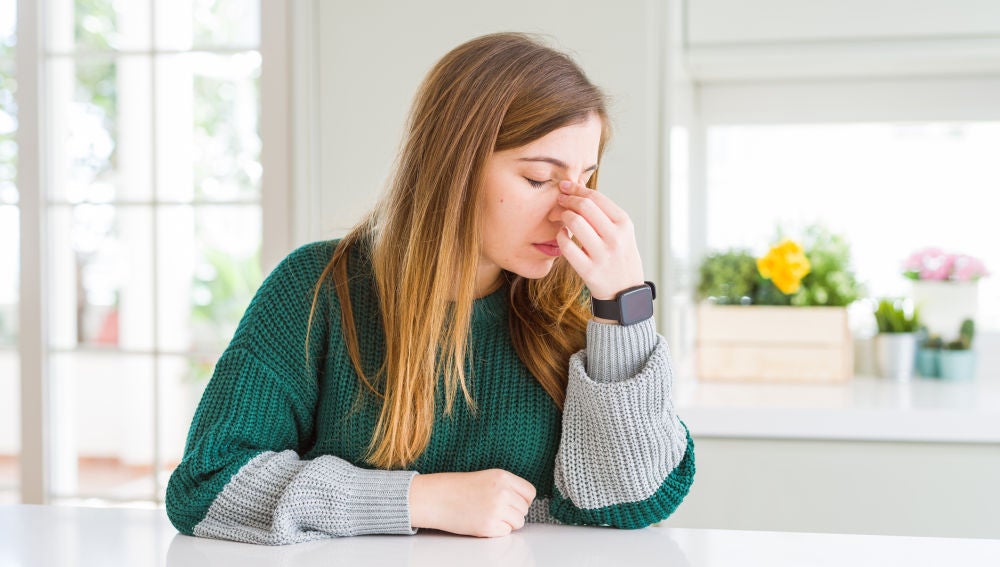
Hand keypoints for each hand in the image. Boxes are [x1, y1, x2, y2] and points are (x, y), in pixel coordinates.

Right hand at [409, 469, 535, 536]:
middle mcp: (502, 492)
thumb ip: (507, 486)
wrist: (436, 498)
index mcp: (503, 477)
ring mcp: (496, 510)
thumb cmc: (458, 488)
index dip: (523, 499)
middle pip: (524, 509)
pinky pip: (506, 532)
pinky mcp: (488, 526)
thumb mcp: (487, 477)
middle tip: (496, 510)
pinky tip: (483, 522)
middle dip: (514, 512)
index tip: (514, 502)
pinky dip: (497, 530)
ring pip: (518, 522)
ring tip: (490, 515)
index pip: (530, 492)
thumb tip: (525, 502)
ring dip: (507, 522)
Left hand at [555, 180, 644, 299]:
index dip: (577, 189)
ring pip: (575, 223)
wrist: (625, 292)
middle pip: (584, 206)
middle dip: (567, 199)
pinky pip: (567, 247)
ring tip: (559, 217)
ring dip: (562, 215)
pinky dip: (560, 236)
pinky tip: (561, 235)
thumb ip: (605, 214)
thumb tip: (579, 192)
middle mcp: (615, 237)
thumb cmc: (620, 257)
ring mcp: (602, 254)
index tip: (565, 186)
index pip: (596, 197)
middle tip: (558, 200)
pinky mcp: (589, 270)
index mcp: (624, 224)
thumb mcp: (623, 233)